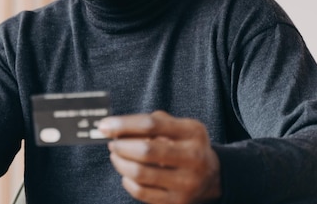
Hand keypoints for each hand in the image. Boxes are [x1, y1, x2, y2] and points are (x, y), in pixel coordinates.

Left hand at [98, 110, 220, 203]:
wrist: (212, 176)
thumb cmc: (186, 145)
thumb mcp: (178, 127)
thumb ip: (152, 122)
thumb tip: (115, 127)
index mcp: (192, 133)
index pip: (151, 125)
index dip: (123, 124)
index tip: (105, 125)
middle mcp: (193, 157)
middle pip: (146, 150)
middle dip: (121, 146)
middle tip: (112, 143)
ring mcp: (187, 182)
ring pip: (141, 173)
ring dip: (120, 163)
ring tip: (116, 156)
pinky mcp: (178, 202)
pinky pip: (142, 192)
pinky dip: (127, 181)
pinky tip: (126, 174)